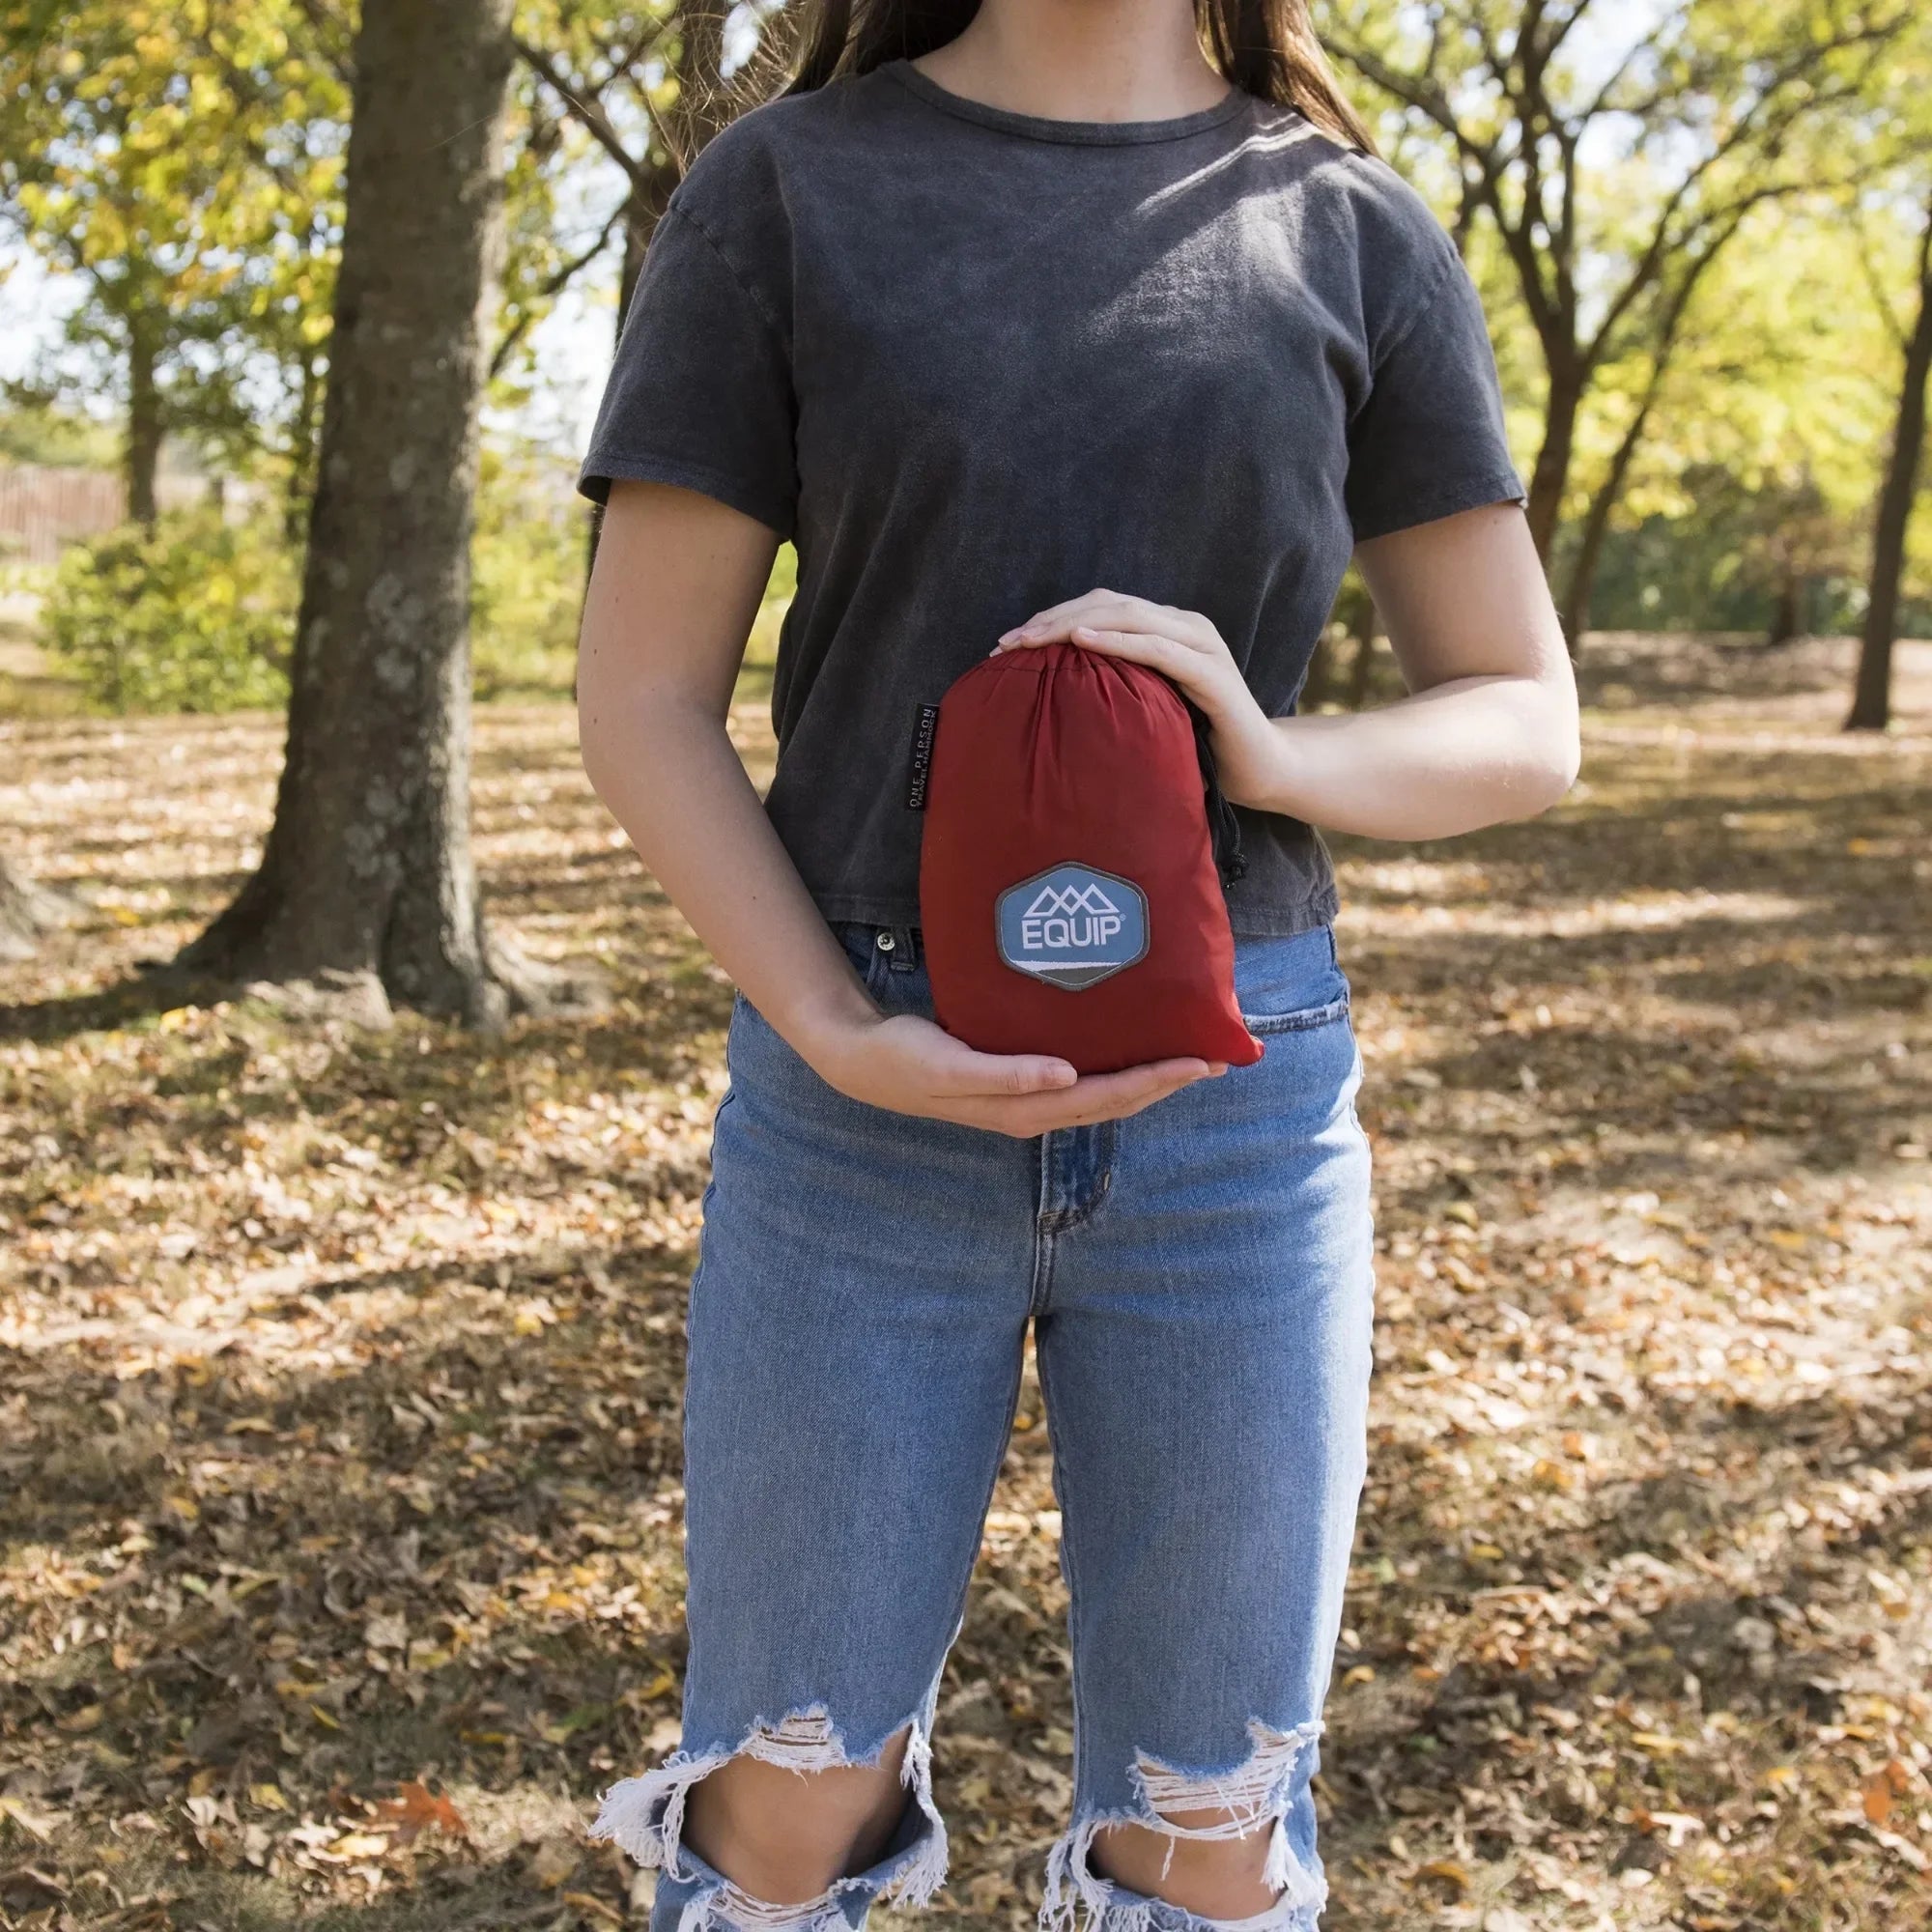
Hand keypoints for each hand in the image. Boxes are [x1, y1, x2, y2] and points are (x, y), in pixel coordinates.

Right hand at [808, 1009, 1225, 1136]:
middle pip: (1115, 1101)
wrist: (865, 1062)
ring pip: (1102, 1097)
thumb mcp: (950, 1066)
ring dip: (1147, 1080)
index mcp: (1024, 1108)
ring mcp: (1027, 1102)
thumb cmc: (907, 1058)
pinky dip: (1113, 1071)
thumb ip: (1007, 1076)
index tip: (1198, 1063)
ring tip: (1187, 1060)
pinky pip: (1080, 1083)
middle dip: (1166, 1082)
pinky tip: (1129, 1053)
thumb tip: (1064, 1078)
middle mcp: (1034, 1111)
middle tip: (1217, 1059)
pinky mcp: (1019, 1086)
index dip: (1154, 1081)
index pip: (1106, 1098)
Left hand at [995, 588, 1279, 808]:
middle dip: (1052, 619)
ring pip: (1129, 617)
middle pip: (1107, 605)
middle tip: (1006, 642)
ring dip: (1074, 625)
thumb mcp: (1146, 708)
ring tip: (1032, 640)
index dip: (1052, 617)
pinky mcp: (1213, 674)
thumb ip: (1113, 688)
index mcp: (1167, 628)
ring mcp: (1201, 645)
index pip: (1100, 608)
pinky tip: (1083, 643)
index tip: (1005, 644)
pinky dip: (1119, 642)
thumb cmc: (1198, 742)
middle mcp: (1185, 625)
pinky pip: (1159, 649)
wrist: (1260, 768)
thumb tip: (1050, 695)